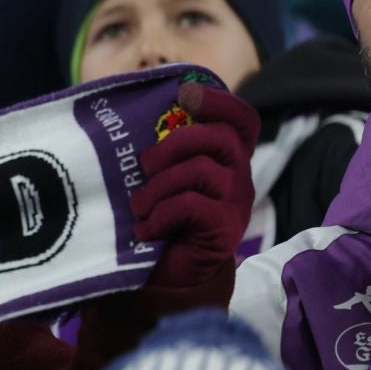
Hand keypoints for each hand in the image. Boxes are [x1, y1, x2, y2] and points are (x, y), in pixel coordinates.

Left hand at [129, 84, 259, 288]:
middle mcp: (239, 175)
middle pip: (220, 137)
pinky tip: (146, 230)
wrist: (172, 275)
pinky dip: (160, 215)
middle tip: (144, 164)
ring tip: (139, 207)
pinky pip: (191, 204)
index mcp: (225, 158)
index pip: (242, 120)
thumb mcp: (161, 177)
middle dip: (175, 144)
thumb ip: (160, 150)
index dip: (220, 102)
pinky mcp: (226, 228)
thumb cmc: (162, 217)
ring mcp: (236, 202)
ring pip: (201, 170)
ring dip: (159, 187)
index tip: (186, 94)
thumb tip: (128, 110)